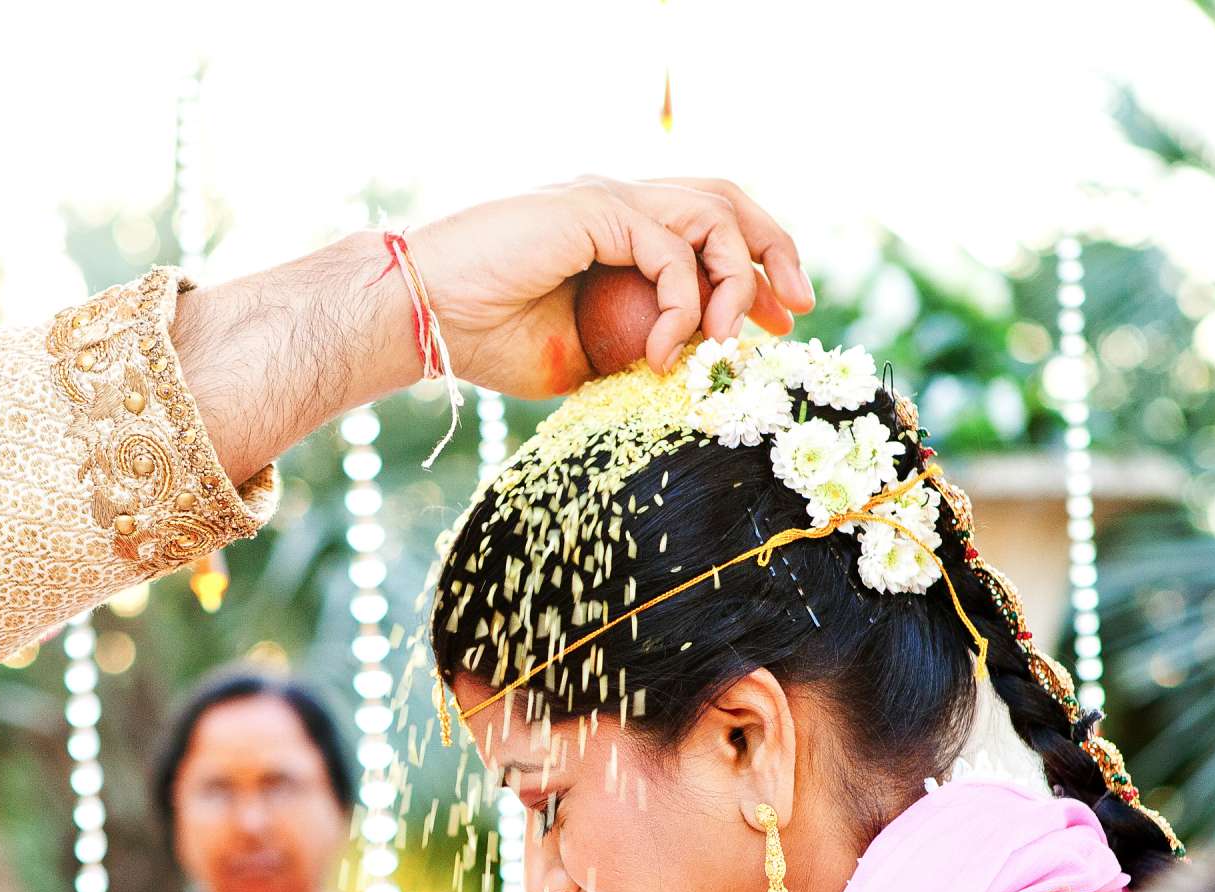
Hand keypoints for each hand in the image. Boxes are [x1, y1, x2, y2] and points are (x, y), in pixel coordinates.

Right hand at [411, 176, 813, 397]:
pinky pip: (671, 251)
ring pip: (712, 214)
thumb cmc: (481, 338)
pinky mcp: (594, 210)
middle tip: (795, 310)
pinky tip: (663, 352)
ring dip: (738, 278)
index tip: (775, 323)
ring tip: (728, 340)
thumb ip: (632, 348)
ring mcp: (607, 199)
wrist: (419, 316)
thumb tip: (686, 371)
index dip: (753, 269)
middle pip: (726, 198)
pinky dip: (684, 305)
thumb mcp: (579, 357)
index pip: (707, 226)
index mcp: (614, 227)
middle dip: (774, 251)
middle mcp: (617, 200)